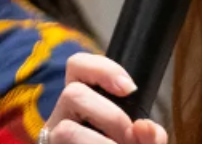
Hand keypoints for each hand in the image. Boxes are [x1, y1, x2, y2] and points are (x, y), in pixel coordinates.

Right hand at [42, 54, 167, 143]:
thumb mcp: (137, 143)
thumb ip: (149, 138)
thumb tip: (147, 128)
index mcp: (83, 103)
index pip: (78, 66)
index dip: (102, 69)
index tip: (130, 88)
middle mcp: (61, 117)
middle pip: (72, 94)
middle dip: (110, 115)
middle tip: (129, 137)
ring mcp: (53, 140)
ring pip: (65, 130)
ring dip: (99, 141)